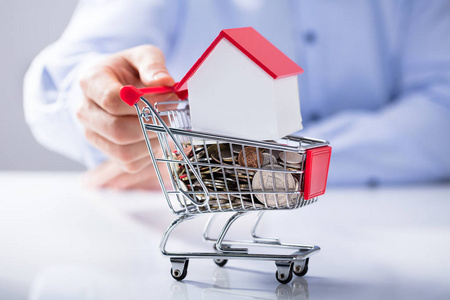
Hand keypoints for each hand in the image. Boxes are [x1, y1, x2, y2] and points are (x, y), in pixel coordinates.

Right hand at [76, 45, 176, 188]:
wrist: (115, 86)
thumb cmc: (129, 70)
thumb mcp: (142, 56)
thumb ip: (153, 64)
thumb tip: (165, 82)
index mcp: (90, 82)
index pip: (112, 100)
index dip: (144, 103)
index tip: (168, 96)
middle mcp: (85, 111)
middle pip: (117, 130)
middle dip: (151, 125)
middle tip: (171, 114)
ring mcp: (93, 135)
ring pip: (123, 151)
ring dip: (152, 141)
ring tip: (165, 124)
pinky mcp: (107, 153)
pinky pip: (130, 163)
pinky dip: (149, 152)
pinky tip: (156, 135)